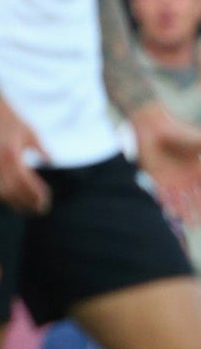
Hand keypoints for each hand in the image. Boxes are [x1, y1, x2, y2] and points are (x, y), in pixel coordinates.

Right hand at [0, 95, 49, 214]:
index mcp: (12, 154)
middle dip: (27, 203)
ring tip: (29, 210)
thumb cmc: (13, 122)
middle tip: (41, 209)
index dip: (35, 193)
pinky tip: (14, 202)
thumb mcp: (32, 133)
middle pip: (13, 191)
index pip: (24, 181)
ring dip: (15, 204)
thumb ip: (42, 149)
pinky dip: (4, 198)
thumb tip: (51, 162)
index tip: (46, 200)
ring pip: (1, 193)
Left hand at [134, 102, 200, 222]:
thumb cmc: (179, 131)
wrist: (153, 126)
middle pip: (194, 199)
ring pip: (180, 200)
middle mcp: (186, 177)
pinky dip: (168, 205)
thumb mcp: (200, 142)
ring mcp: (172, 179)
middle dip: (196, 210)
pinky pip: (163, 196)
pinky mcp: (157, 179)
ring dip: (184, 212)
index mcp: (198, 170)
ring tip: (189, 222)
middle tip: (197, 222)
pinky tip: (171, 214)